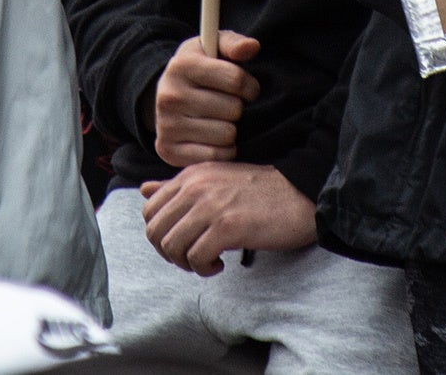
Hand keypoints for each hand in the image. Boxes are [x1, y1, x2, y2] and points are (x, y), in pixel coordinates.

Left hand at [138, 161, 318, 274]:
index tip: (182, 242)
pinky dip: (204, 269)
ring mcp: (211, 206)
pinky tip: (220, 264)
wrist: (301, 194)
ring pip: (172, 247)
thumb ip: (177, 186)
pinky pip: (196, 258)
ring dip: (186, 264)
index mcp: (190, 175)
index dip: (160, 234)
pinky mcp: (228, 227)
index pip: (149, 210)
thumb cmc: (260, 192)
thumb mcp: (214, 180)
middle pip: (155, 231)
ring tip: (208, 262)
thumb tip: (144, 189)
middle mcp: (196, 187)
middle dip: (169, 253)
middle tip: (192, 257)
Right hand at [152, 29, 260, 166]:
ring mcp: (167, 125)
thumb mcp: (212, 48)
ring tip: (219, 120)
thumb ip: (233, 44)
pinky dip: (223, 150)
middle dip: (237, 107)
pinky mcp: (168, 150)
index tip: (245, 88)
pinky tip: (213, 138)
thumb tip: (252, 46)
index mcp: (181, 66)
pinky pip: (216, 156)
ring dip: (231, 129)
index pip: (236, 80)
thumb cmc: (200, 69)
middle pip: (233, 109)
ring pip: (227, 135)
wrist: (167, 96)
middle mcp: (169, 96)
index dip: (249, 85)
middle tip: (228, 105)